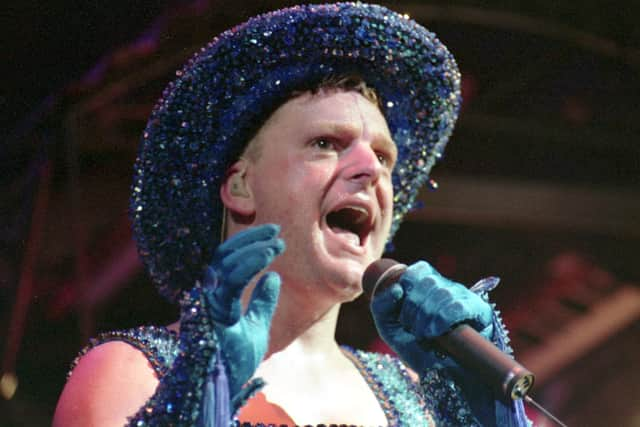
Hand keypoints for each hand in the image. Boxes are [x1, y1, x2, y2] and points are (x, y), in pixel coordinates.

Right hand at [202, 223, 284, 396]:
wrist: (218, 389)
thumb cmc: (232, 361)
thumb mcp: (257, 327)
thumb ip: (263, 302)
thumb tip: (273, 276)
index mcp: (216, 297)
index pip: (228, 260)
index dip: (249, 244)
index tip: (275, 236)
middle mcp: (208, 295)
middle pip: (224, 255)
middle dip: (251, 240)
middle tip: (277, 232)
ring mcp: (206, 302)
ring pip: (225, 263)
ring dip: (253, 249)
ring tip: (277, 244)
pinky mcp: (209, 312)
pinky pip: (228, 281)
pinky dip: (248, 265)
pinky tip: (267, 257)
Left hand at [370, 260, 492, 375]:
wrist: (442, 376)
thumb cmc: (415, 349)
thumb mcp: (389, 327)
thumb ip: (381, 305)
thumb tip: (396, 288)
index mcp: (426, 285)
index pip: (417, 270)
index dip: (407, 289)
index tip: (403, 313)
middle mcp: (446, 287)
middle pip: (427, 281)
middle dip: (414, 309)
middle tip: (414, 328)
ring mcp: (464, 297)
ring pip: (442, 293)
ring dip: (427, 318)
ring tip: (425, 335)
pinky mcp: (480, 311)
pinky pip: (459, 306)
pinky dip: (443, 320)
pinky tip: (437, 333)